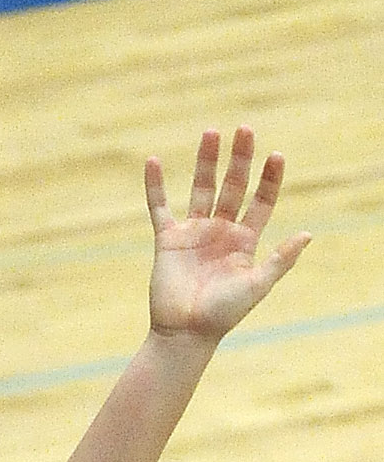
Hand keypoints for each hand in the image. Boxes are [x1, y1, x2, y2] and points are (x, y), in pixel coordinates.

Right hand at [146, 128, 309, 342]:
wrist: (185, 332)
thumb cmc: (223, 315)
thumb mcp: (258, 285)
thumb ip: (281, 259)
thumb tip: (307, 234)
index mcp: (244, 241)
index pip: (260, 201)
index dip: (269, 179)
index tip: (276, 155)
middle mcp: (220, 231)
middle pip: (233, 186)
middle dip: (240, 159)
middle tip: (245, 129)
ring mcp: (194, 233)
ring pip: (201, 188)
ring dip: (206, 161)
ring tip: (211, 132)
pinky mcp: (168, 239)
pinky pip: (160, 207)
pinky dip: (155, 185)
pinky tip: (154, 161)